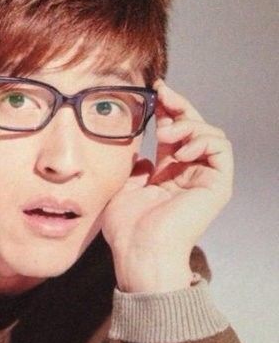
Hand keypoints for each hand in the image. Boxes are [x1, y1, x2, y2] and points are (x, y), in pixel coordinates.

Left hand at [101, 79, 233, 291]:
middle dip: (179, 106)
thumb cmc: (128, 229)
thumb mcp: (121, 187)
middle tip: (162, 94)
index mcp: (167, 173)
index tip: (153, 90)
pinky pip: (221, 149)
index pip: (173, 132)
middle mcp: (189, 173)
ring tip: (165, 134)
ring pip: (210, 133)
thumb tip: (137, 155)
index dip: (166, 109)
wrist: (140, 252)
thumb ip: (131, 168)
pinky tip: (180, 148)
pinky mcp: (218, 185)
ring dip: (188, 124)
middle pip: (194, 127)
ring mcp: (205, 179)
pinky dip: (203, 139)